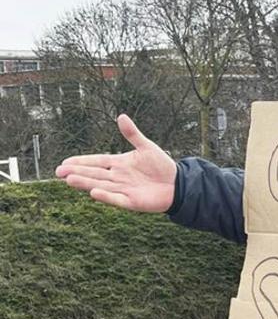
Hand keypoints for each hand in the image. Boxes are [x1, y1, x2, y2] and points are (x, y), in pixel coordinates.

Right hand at [55, 114, 176, 212]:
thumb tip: (121, 116)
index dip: (81, 162)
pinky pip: (116, 199)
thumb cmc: (162, 166)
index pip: (96, 162)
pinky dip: (106, 196)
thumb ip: (132, 134)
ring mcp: (123, 190)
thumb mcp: (146, 147)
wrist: (177, 184)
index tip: (65, 162)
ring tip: (69, 180)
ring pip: (100, 185)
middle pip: (94, 174)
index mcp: (119, 164)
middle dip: (77, 173)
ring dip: (85, 183)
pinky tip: (93, 193)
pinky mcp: (132, 201)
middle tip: (59, 172)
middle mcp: (118, 177)